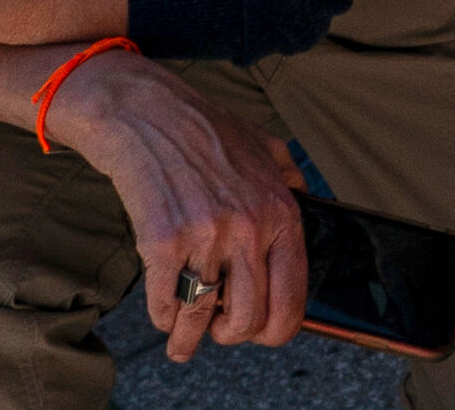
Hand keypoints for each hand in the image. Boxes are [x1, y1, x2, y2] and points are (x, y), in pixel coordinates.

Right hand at [54, 53, 312, 358]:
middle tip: (219, 330)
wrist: (146, 111)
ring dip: (190, 339)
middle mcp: (250, 228)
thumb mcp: (266, 144)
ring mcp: (207, 236)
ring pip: (204, 319)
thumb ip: (289, 175)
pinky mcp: (164, 242)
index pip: (292, 296)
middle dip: (232, 335)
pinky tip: (163, 313)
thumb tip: (307, 195)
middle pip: (250, 319)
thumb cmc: (204, 127)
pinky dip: (163, 317)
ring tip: (183, 342)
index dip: (276, 328)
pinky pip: (167, 304)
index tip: (261, 332)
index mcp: (281, 210)